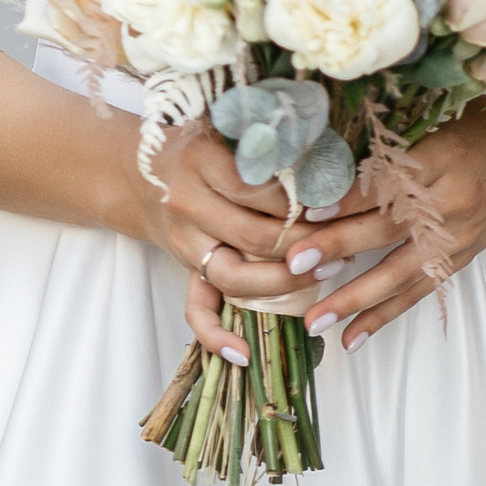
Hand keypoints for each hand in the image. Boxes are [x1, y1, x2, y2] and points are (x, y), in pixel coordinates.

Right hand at [142, 120, 337, 367]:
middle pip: (256, 234)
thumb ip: (271, 144)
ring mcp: (185, 242)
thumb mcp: (229, 131)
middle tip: (346, 242)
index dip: (304, 199)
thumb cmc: (202, 147)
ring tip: (327, 272)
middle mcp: (188, 203)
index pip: (261, 188)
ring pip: (236, 276)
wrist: (140, 172)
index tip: (337, 203)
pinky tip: (245, 354)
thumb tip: (330, 163)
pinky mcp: (184, 270)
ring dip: (286, 281)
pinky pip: (195, 311)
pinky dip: (217, 337)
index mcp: (203, 161)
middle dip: (308, 244)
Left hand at [264, 109, 485, 353]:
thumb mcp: (434, 126)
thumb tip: (318, 173)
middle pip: (389, 227)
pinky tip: (351, 338)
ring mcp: (457, 237)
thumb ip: (388, 149)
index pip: (390, 178)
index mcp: (444, 156)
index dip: (349, 195)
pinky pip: (417, 294)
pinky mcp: (458, 261)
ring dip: (356, 298)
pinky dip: (383, 317)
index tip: (309, 208)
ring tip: (315, 319)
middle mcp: (452, 201)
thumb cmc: (473, 134)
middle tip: (295, 264)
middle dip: (339, 247)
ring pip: (400, 272)